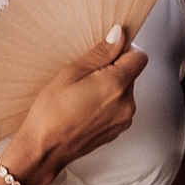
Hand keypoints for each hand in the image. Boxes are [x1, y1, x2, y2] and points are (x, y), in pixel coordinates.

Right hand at [7, 28, 146, 184]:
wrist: (45, 150)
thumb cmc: (51, 113)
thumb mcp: (72, 73)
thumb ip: (101, 54)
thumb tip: (119, 35)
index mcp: (117, 85)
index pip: (139, 56)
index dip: (124, 51)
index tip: (106, 54)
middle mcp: (127, 104)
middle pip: (131, 75)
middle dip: (113, 71)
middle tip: (85, 78)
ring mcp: (123, 120)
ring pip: (124, 92)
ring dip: (109, 89)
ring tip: (81, 96)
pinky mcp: (116, 131)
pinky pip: (118, 109)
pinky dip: (106, 105)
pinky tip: (84, 109)